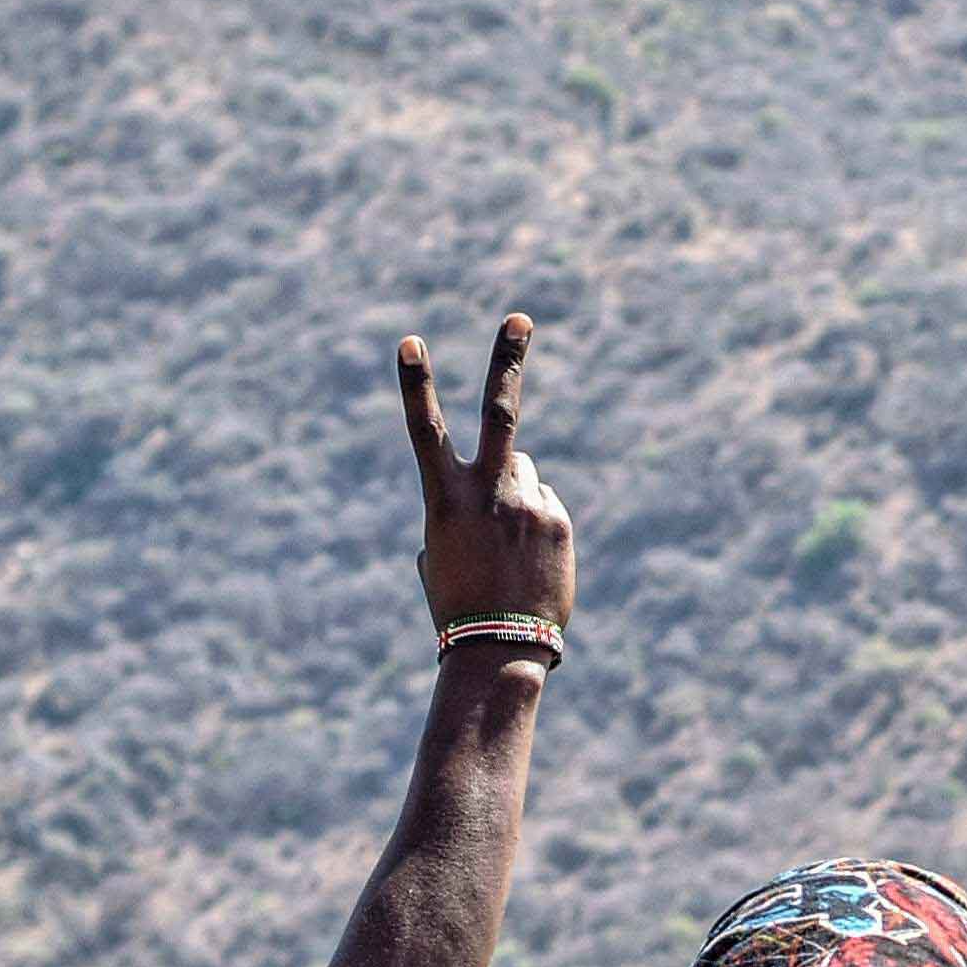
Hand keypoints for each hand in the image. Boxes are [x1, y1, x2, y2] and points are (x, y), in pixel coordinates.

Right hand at [398, 314, 576, 636]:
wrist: (499, 649)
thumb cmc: (457, 602)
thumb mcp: (442, 551)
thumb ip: (464, 505)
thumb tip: (500, 489)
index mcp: (443, 499)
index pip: (424, 430)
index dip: (415, 383)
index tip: (409, 340)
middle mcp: (488, 492)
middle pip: (500, 412)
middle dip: (507, 359)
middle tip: (519, 318)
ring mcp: (528, 503)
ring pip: (523, 472)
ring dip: (513, 495)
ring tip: (505, 547)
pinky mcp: (557, 520)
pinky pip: (544, 504)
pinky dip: (534, 523)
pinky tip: (527, 560)